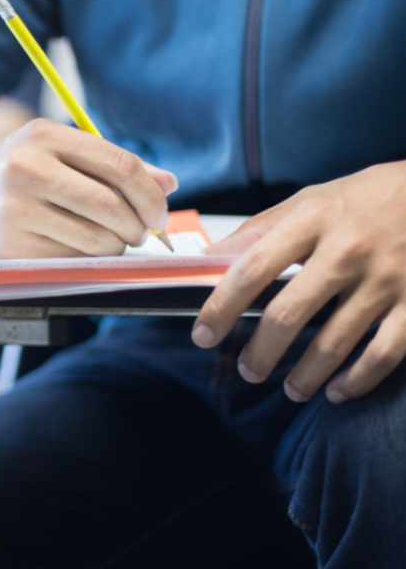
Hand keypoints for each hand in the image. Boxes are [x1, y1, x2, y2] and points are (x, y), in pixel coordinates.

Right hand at [0, 118, 177, 258]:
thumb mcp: (55, 152)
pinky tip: (74, 245)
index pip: (120, 166)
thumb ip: (111, 165)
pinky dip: (85, 257)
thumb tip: (168, 183)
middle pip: (111, 205)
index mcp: (44, 135)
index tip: (159, 213)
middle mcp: (28, 168)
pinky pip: (72, 258)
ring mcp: (17, 208)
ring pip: (96, 239)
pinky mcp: (12, 244)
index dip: (150, 195)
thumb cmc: (15, 171)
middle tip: (139, 232)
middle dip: (137, 226)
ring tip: (106, 239)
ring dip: (114, 246)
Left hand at [194, 161, 405, 403]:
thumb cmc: (368, 197)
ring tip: (290, 390)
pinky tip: (339, 391)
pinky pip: (383, 354)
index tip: (203, 335)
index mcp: (312, 220)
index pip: (251, 269)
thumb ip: (261, 228)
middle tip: (248, 371)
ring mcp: (386, 279)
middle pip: (287, 314)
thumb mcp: (311, 199)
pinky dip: (358, 380)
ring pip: (333, 344)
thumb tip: (211, 256)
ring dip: (305, 376)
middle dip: (260, 353)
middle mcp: (346, 250)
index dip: (221, 307)